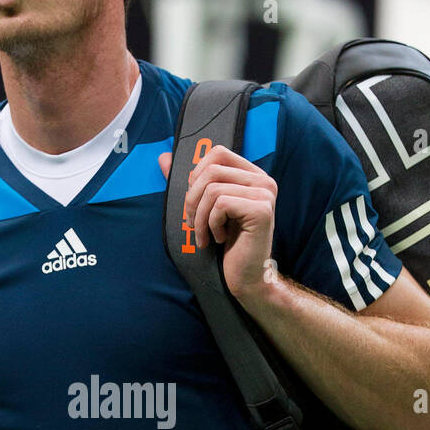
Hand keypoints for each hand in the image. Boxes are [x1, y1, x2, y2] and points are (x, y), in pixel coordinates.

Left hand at [158, 144, 277, 300]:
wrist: (245, 276)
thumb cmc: (227, 244)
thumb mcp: (205, 208)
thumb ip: (189, 182)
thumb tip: (164, 157)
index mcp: (252, 176)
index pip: (218, 153)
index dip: (197, 174)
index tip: (195, 202)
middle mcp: (263, 181)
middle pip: (211, 170)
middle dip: (192, 199)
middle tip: (192, 223)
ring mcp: (265, 194)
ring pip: (212, 189)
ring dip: (200, 217)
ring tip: (205, 235)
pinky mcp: (261, 210)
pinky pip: (220, 204)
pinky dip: (211, 224)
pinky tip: (219, 239)